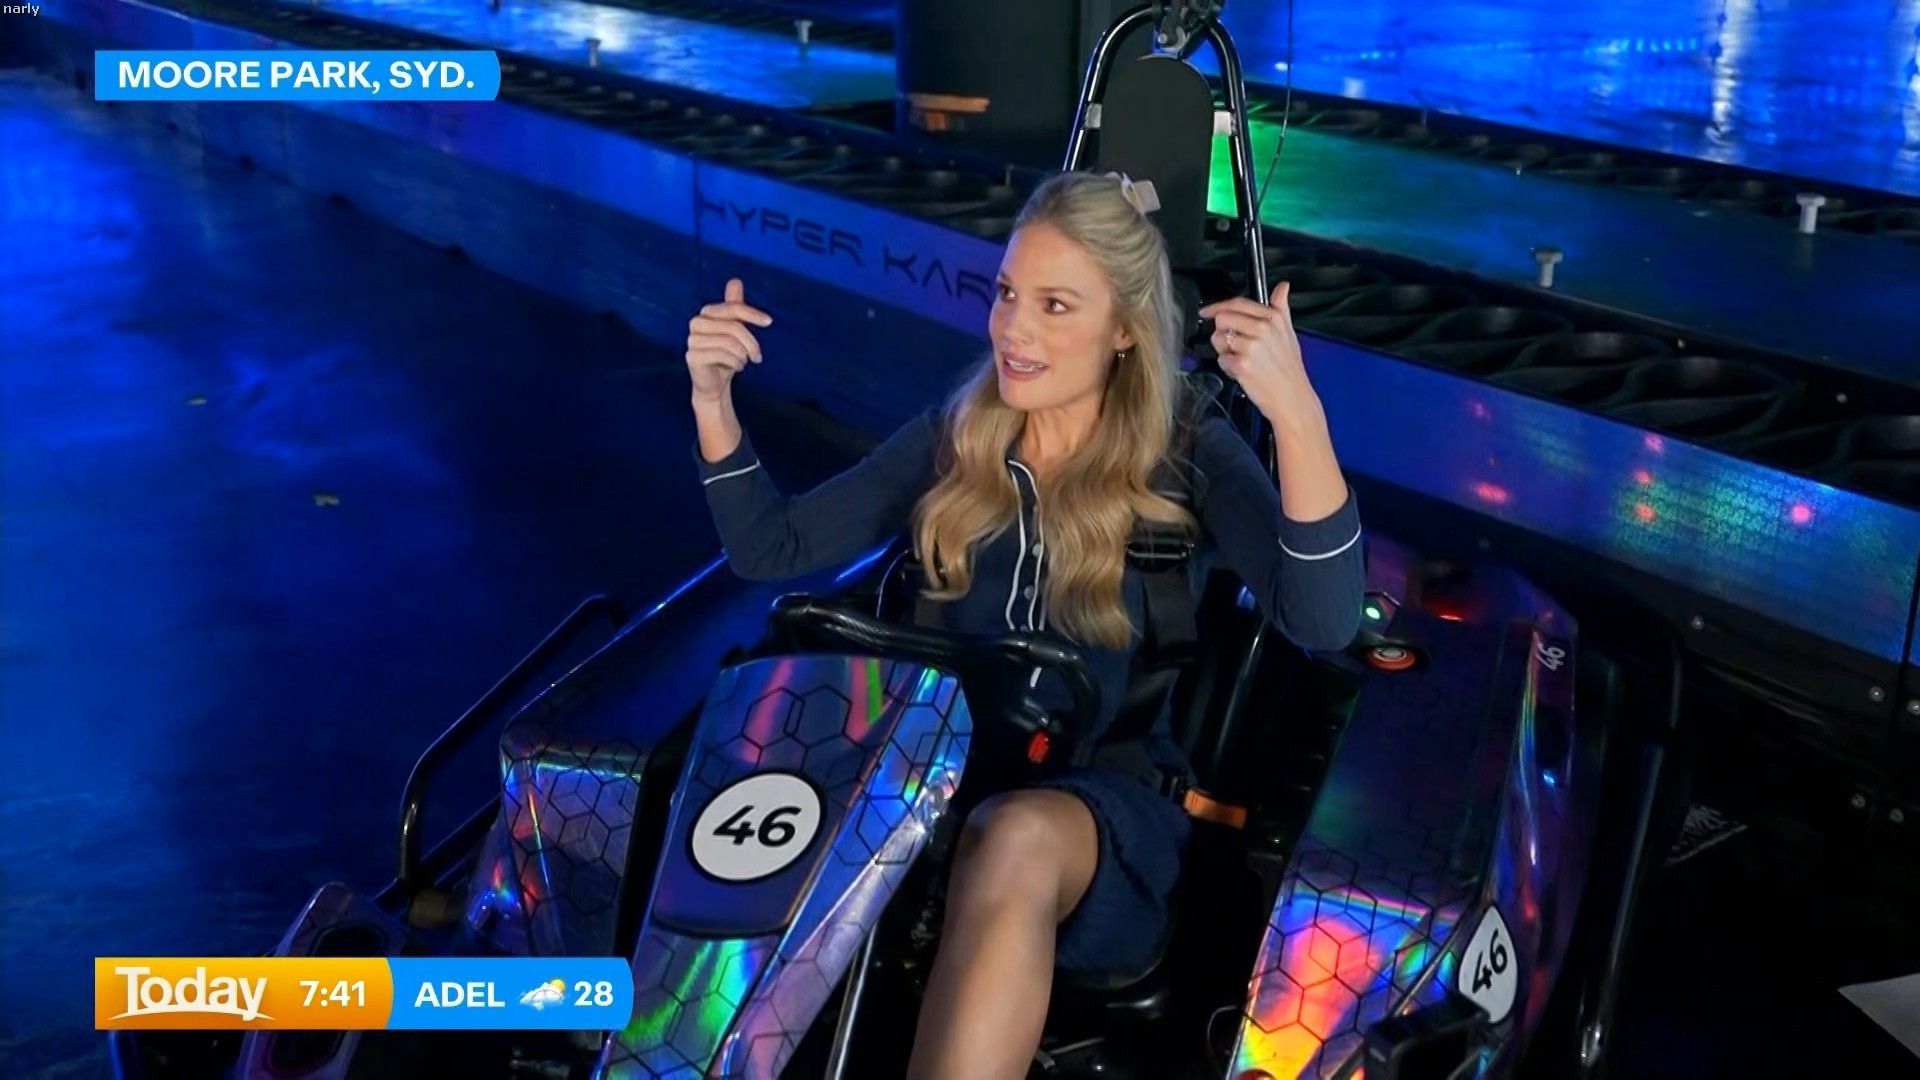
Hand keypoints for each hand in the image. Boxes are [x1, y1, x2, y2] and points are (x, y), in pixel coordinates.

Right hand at [685, 278, 772, 401]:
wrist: (714, 383)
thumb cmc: (726, 355)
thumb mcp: (734, 330)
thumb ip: (734, 307)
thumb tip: (735, 280)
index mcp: (706, 313)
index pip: (733, 308)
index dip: (752, 313)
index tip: (769, 322)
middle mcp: (696, 323)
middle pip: (734, 327)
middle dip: (751, 343)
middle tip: (757, 357)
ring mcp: (692, 340)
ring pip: (730, 343)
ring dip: (743, 356)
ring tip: (742, 362)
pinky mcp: (692, 356)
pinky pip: (723, 356)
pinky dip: (735, 364)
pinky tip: (734, 368)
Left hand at [1199, 284, 1316, 419]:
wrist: (1292, 398)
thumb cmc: (1289, 369)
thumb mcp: (1289, 333)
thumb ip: (1281, 307)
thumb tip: (1283, 287)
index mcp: (1273, 318)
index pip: (1237, 303)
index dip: (1218, 306)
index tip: (1208, 311)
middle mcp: (1262, 329)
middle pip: (1222, 318)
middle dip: (1222, 332)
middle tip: (1235, 345)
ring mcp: (1251, 346)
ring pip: (1218, 339)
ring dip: (1224, 351)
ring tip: (1242, 359)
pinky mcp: (1241, 364)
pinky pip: (1221, 359)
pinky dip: (1228, 367)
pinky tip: (1243, 372)